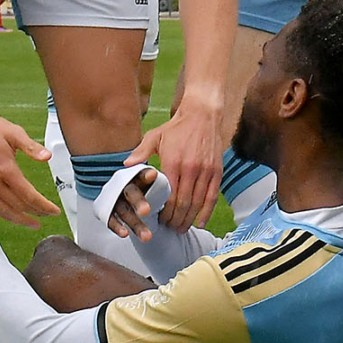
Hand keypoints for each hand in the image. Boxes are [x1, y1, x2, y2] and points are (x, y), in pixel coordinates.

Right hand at [0, 105, 56, 227]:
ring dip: (18, 220)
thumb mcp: (15, 133)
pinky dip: (2, 213)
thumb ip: (32, 147)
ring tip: (31, 222)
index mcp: (5, 168)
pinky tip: (10, 213)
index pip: (28, 196)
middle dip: (35, 214)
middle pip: (17, 206)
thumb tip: (47, 156)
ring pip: (2, 211)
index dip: (43, 206)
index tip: (53, 210)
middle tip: (46, 216)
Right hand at [106, 167, 161, 241]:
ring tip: (147, 236)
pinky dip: (116, 226)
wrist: (129, 199)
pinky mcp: (108, 211)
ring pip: (123, 210)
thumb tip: (177, 175)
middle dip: (138, 202)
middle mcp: (124, 186)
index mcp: (137, 177)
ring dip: (134, 223)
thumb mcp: (155, 183)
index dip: (146, 175)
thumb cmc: (147, 191)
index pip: (141, 173)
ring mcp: (115, 199)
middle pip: (130, 192)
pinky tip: (124, 234)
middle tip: (147, 211)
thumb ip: (162, 182)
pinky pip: (110, 219)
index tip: (153, 175)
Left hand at [127, 97, 223, 228]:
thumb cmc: (177, 127)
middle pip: (184, 203)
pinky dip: (207, 211)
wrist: (203, 114)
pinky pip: (212, 196)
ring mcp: (206, 171)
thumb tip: (126, 166)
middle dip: (176, 219)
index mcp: (174, 162)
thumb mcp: (155, 136)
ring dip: (190, 218)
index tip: (160, 220)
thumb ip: (141, 152)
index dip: (165, 212)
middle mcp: (191, 168)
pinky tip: (200, 221)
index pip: (169, 195)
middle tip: (170, 228)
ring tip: (182, 228)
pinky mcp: (217, 171)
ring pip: (198, 202)